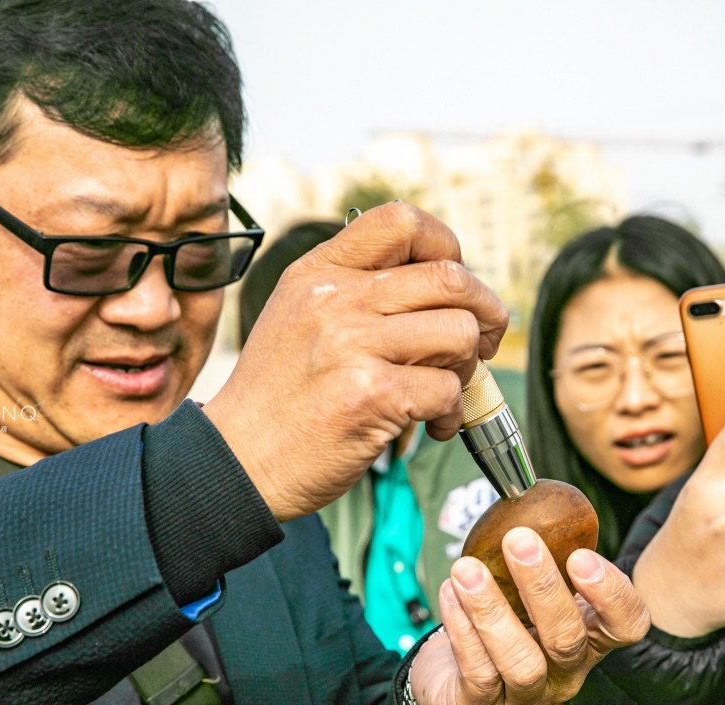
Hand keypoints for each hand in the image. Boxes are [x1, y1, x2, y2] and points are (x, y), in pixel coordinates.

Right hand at [204, 203, 508, 519]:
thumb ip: (358, 291)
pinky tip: (431, 425)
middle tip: (483, 342)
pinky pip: (449, 390)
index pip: (402, 222)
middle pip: (451, 278)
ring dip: (468, 369)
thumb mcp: (299, 316)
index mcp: (321, 272)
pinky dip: (453, 413)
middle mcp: (336, 299)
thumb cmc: (279, 397)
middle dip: (486, 312)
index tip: (455, 285)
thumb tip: (445, 285)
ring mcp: (353, 344)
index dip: (447, 245)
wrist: (237, 461)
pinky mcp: (372, 394)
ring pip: (460, 333)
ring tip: (445, 390)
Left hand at [409, 527, 649, 704]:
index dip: (612, 593)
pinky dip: (463, 630)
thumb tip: (527, 492)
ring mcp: (528, 696)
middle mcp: (567, 671)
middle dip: (543, 587)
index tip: (581, 556)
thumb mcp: (531, 589)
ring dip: (492, 611)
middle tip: (519, 541)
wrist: (455, 681)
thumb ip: (543, 553)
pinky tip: (451, 593)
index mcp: (590, 636)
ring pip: (522, 661)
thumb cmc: (505, 620)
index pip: (627, 624)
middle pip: (568, 638)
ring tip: (466, 569)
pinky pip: (478, 673)